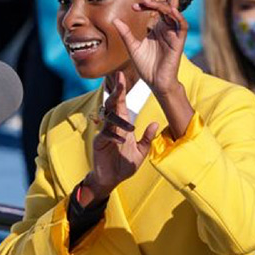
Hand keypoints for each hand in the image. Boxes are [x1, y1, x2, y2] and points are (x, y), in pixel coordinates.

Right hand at [80, 71, 158, 206]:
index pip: (121, 104)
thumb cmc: (124, 165)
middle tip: (119, 79)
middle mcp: (112, 126)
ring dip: (119, 119)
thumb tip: (155, 123)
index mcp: (122, 126)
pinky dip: (114, 136)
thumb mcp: (141, 152)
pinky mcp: (99, 143)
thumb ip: (147, 138)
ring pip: (109, 118)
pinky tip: (121, 140)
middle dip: (116, 92)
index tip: (122, 75)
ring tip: (130, 128)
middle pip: (112, 105)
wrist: (110, 180)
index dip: (122, 90)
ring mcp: (104, 133)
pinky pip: (105, 135)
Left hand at [112, 0, 186, 95]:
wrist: (154, 82)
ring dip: (164, 5)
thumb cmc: (146, 66)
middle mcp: (167, 28)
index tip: (135, 6)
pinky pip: (182, 26)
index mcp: (158, 28)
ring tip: (150, 2)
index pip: (158, 8)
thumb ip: (126, 33)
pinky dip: (178, 17)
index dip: (148, 4)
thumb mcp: (132, 47)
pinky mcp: (178, 42)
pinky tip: (171, 11)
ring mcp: (174, 34)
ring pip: (174, 13)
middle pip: (171, 5)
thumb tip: (115, 20)